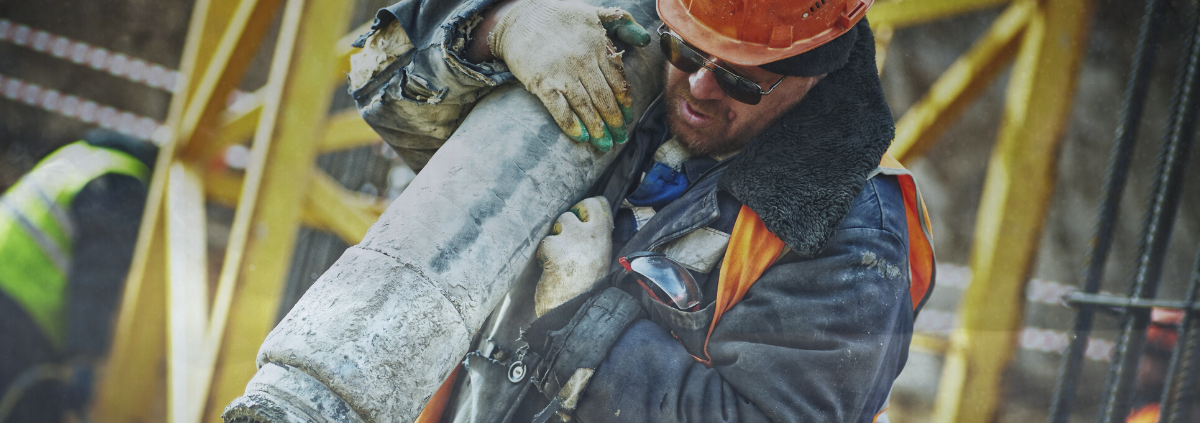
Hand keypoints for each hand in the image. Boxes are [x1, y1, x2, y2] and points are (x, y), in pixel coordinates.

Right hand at [487, 0, 649, 150]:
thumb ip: (622, 22)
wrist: (519, 17)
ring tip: (605, 144)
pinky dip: (571, 125)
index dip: (625, 103)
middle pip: (605, 98)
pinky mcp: (541, 82)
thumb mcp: (594, 13)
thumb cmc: (558, 16)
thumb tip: (645, 39)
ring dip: (598, 129)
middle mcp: (583, 61)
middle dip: (615, 121)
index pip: (618, 80)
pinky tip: (581, 137)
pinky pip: (559, 109)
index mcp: (598, 45)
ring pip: (586, 107)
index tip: (628, 118)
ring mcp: (562, 73)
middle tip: (620, 138)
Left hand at [534, 197, 613, 316]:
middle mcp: (591, 234)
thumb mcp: (600, 259)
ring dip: (555, 240)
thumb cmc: (586, 288)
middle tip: (566, 244)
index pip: (597, 204)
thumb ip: (594, 240)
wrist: (575, 311)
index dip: (586, 209)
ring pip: (558, 224)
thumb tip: (584, 222)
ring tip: (559, 260)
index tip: (581, 219)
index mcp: (604, 237)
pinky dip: (543, 255)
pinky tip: (549, 269)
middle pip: (576, 209)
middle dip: (567, 224)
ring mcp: (572, 239)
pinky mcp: (554, 248)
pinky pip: (545, 242)